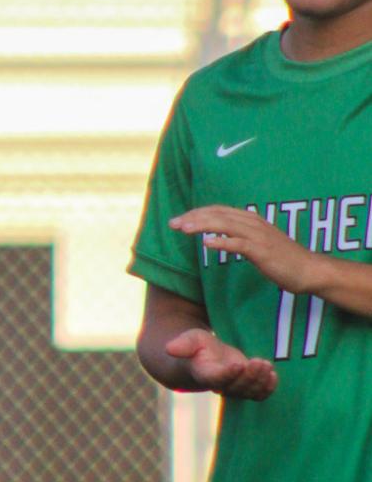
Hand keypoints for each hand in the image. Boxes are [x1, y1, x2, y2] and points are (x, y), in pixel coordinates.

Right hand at [163, 326, 276, 399]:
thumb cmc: (196, 347)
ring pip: (249, 392)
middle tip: (259, 362)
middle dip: (249, 376)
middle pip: (236, 387)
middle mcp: (220, 385)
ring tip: (266, 365)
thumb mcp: (189, 340)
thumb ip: (182, 345)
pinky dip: (267, 388)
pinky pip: (258, 394)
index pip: (217, 379)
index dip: (228, 374)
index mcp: (205, 374)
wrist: (203, 357)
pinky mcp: (246, 386)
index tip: (238, 364)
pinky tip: (273, 376)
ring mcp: (234, 388)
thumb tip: (169, 348)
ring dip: (260, 381)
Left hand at [170, 205, 314, 292]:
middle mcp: (253, 223)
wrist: (308, 270)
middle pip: (218, 214)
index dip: (197, 213)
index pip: (218, 210)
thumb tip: (218, 236)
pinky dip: (222, 242)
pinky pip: (239, 244)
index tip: (179, 220)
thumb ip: (239, 237)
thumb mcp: (257, 243)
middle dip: (193, 217)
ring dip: (203, 225)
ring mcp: (258, 236)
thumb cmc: (282, 259)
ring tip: (184, 229)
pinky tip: (207, 244)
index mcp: (250, 220)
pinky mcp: (263, 251)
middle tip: (173, 223)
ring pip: (225, 225)